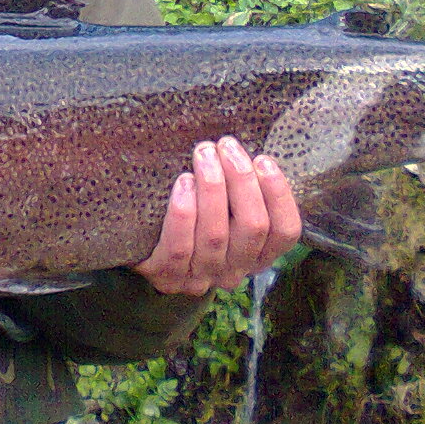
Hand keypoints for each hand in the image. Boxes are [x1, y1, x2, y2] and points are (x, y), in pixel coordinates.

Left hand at [132, 135, 300, 296]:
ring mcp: (201, 278)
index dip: (279, 195)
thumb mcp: (224, 206)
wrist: (139, 243)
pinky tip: (183, 183)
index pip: (285, 232)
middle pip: (252, 227)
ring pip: (216, 234)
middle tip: (226, 146)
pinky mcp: (167, 276)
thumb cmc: (191, 213)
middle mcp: (234, 272)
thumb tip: (246, 149)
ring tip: (203, 154)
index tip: (263, 159)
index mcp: (257, 255)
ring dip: (212, 187)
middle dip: (241, 180)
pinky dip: (184, 212)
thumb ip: (241, 189)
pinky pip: (180, 247)